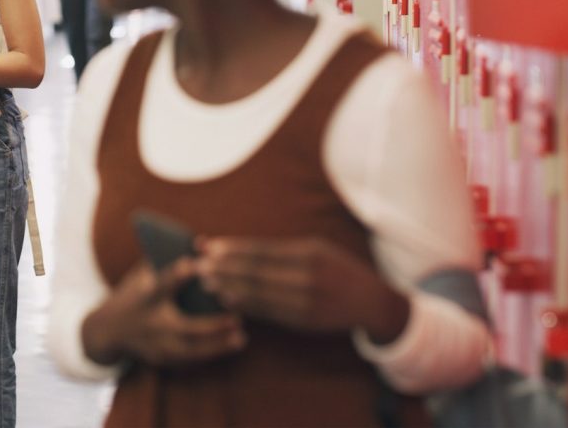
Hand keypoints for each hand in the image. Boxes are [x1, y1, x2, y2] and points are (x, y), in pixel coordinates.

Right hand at [82, 259, 245, 367]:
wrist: (108, 331)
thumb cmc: (135, 293)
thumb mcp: (144, 273)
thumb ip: (169, 258)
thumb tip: (203, 242)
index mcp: (146, 296)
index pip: (162, 283)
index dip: (178, 274)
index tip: (195, 263)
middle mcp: (150, 322)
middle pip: (184, 326)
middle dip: (212, 325)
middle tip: (237, 318)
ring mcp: (155, 345)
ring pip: (191, 351)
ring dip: (217, 346)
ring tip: (241, 338)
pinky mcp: (160, 360)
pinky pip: (188, 361)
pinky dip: (209, 355)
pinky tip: (229, 347)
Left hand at [196, 237, 409, 344]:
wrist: (369, 300)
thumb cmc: (335, 268)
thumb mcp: (315, 248)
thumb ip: (280, 250)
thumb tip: (238, 247)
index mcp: (308, 251)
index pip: (261, 250)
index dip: (232, 249)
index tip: (208, 247)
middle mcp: (307, 275)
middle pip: (255, 271)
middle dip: (224, 267)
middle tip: (198, 265)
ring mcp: (306, 300)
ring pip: (259, 293)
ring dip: (229, 286)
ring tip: (207, 281)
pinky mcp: (304, 320)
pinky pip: (268, 312)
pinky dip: (246, 305)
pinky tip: (228, 299)